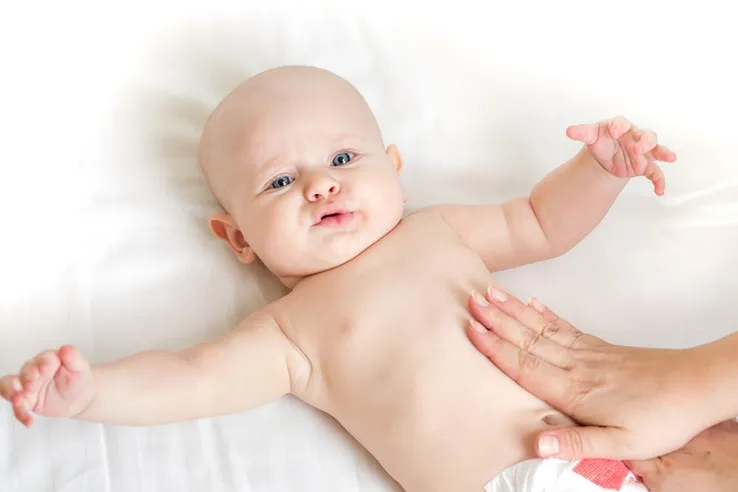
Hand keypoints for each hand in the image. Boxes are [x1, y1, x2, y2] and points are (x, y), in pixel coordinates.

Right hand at [0, 345, 94, 426]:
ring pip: (9, 385)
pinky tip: (29, 421)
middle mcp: (35, 370)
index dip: (41, 364)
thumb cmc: (79, 379)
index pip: (42, 359)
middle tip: (31, 384)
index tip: (44, 369)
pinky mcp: (25, 400)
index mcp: (48, 359)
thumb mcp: (80, 367)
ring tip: (18, 400)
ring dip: (10, 392)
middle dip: (26, 377)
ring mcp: (27, 385)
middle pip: (24, 371)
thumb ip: (73, 357)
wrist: (80, 398)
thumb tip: (65, 349)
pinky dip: (20, 413)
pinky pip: (16, 406)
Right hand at [465, 287, 716, 460]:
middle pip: (527, 340)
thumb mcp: (623, 445)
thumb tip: (536, 443)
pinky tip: (531, 303)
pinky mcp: (600, 347)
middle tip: (471, 299)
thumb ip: (578, 444)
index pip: (525, 366)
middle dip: (496, 320)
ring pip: (541, 328)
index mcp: (574, 391)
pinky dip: (543, 313)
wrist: (698, 386)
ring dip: (513, 311)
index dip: (495, 348)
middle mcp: (575, 366)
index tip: (471, 328)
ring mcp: (587, 352)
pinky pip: (564, 326)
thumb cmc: (662, 419)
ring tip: (490, 293)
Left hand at [567, 116, 676, 195]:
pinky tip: (659, 190)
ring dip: (661, 153)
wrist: (606, 157)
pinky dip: (659, 181)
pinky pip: (655, 172)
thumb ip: (582, 133)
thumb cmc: (601, 141)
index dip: (619, 126)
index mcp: (620, 127)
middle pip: (646, 135)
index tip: (614, 131)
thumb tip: (570, 131)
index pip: (622, 123)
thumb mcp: (591, 136)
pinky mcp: (644, 165)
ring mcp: (642, 151)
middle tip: (637, 149)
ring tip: (668, 157)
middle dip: (644, 142)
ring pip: (656, 149)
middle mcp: (635, 137)